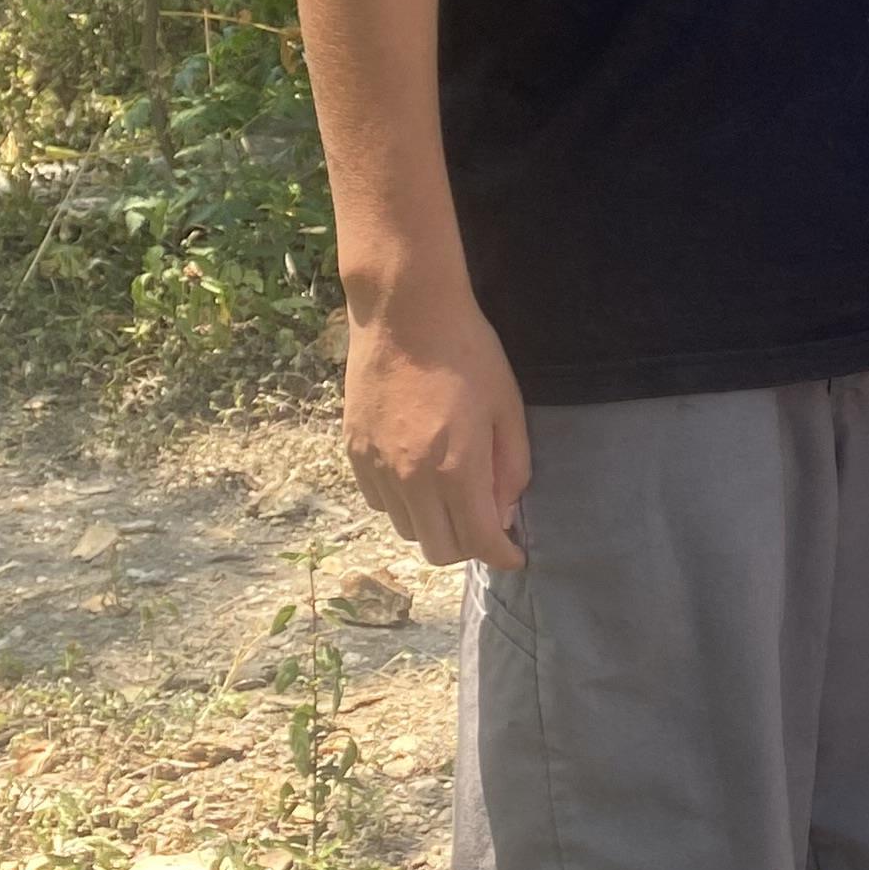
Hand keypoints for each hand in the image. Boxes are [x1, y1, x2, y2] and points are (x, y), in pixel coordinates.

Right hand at [342, 283, 532, 570]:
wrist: (405, 313)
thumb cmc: (468, 354)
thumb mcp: (508, 408)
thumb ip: (510, 468)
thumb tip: (502, 513)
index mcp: (455, 468)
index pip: (478, 541)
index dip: (501, 556)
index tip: (514, 555)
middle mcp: (410, 478)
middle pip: (438, 549)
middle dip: (468, 545)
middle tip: (486, 521)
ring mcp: (377, 467)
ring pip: (406, 530)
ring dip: (434, 524)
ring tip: (453, 493)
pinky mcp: (354, 452)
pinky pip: (379, 503)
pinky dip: (404, 503)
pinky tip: (420, 474)